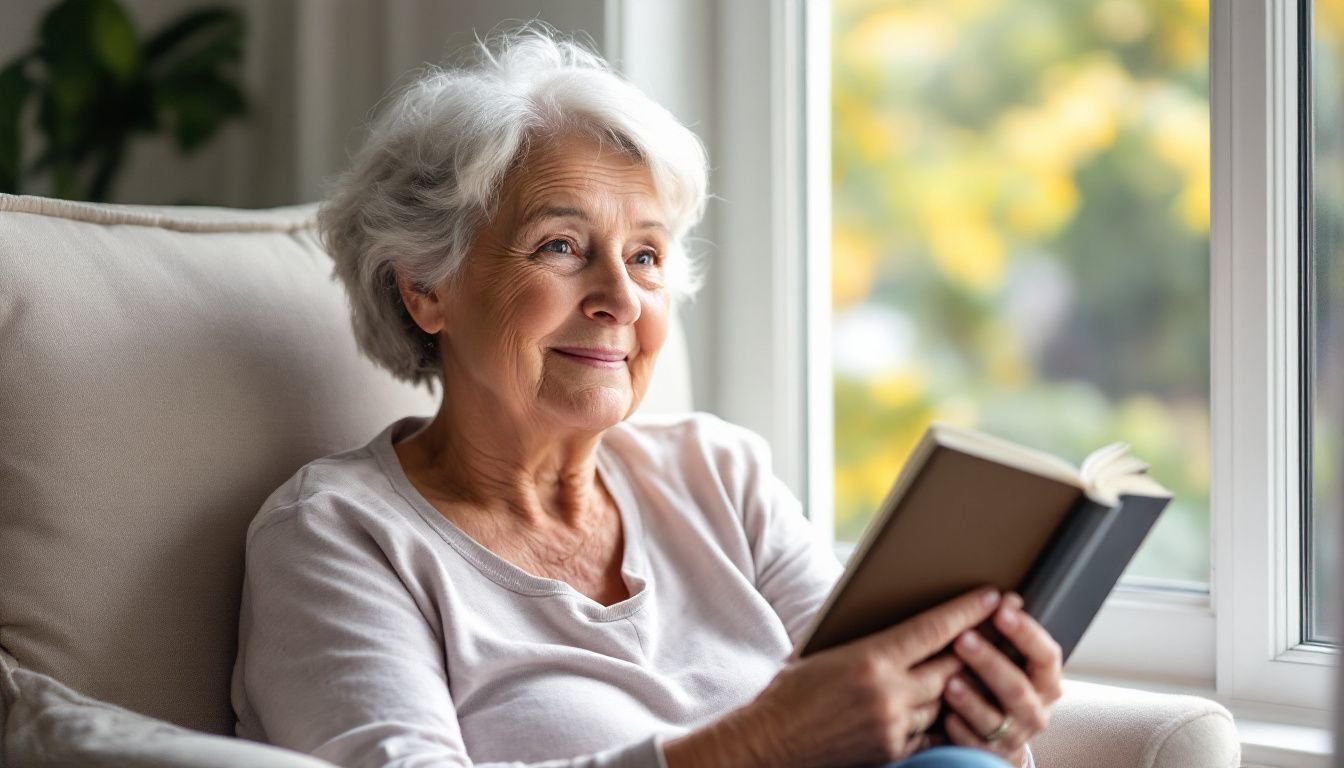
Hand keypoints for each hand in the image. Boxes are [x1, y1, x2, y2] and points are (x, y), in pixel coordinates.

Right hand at [663, 588, 1002, 767]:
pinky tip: (949, 705)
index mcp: (870, 660)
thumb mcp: (825, 652)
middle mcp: (887, 693)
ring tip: (979, 663)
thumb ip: (869, 643)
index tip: (992, 595)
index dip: (967, 611)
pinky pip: (930, 730)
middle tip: (1002, 625)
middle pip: (951, 664)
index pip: (933, 629)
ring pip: (945, 698)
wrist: (771, 742)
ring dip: (959, 681)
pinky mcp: (892, 751)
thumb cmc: (790, 692)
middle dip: (978, 644)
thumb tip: (902, 625)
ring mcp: (893, 726)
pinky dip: (939, 716)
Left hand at [940, 592, 1063, 764]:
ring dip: (972, 699)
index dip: (1027, 632)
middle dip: (990, 662)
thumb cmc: (1002, 686)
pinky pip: (975, 745)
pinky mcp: (990, 755)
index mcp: (1045, 682)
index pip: (1046, 655)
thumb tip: (1003, 596)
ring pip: (995, 719)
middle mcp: (1034, 710)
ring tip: (949, 680)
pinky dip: (961, 731)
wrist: (1001, 736)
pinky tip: (946, 717)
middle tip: (964, 638)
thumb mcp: (1013, 660)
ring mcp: (1012, 735)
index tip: (1002, 609)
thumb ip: (1009, 635)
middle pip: (1017, 688)